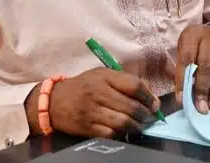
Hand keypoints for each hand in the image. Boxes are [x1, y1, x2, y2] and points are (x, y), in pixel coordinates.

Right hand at [25, 67, 160, 138]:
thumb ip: (124, 81)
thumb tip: (149, 96)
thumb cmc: (84, 86)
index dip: (149, 97)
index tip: (155, 104)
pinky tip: (125, 131)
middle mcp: (99, 94)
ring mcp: (93, 112)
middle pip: (131, 106)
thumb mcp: (102, 75)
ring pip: (123, 122)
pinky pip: (111, 134)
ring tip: (140, 126)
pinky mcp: (88, 128)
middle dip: (146, 114)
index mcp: (105, 77)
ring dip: (137, 126)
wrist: (54, 101)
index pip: (134, 86)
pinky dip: (122, 134)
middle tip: (151, 117)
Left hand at [175, 24, 209, 113]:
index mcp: (191, 35)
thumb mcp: (187, 48)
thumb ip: (184, 68)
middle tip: (202, 107)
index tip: (182, 100)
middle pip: (205, 65)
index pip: (186, 59)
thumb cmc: (199, 44)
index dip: (183, 81)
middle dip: (202, 89)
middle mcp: (208, 35)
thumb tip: (183, 96)